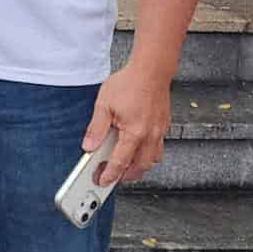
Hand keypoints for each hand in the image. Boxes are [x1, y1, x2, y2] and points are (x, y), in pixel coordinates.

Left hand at [84, 63, 170, 184]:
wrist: (151, 70)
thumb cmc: (129, 83)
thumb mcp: (104, 105)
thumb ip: (96, 129)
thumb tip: (89, 146)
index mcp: (134, 132)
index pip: (120, 162)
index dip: (110, 175)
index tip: (102, 181)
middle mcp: (150, 135)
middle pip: (140, 167)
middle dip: (126, 175)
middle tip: (112, 175)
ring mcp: (159, 131)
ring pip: (152, 159)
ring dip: (139, 166)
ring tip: (124, 164)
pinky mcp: (163, 125)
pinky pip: (158, 147)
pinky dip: (148, 153)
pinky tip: (137, 147)